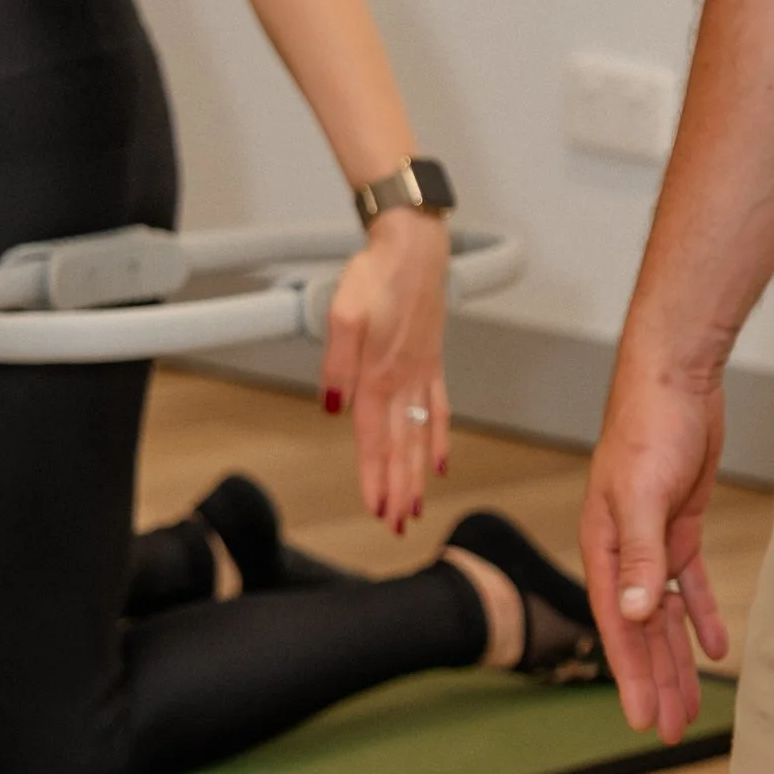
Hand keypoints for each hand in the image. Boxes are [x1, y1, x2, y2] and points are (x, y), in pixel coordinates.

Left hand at [321, 211, 451, 529]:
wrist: (414, 248)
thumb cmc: (376, 275)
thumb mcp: (343, 313)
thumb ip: (337, 363)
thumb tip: (333, 407)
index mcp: (381, 374)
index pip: (376, 438)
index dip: (375, 476)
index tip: (376, 508)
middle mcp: (405, 381)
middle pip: (402, 447)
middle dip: (399, 489)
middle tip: (397, 525)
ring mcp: (423, 375)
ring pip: (422, 436)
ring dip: (417, 475)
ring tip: (416, 507)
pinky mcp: (432, 363)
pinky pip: (440, 410)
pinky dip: (440, 439)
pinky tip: (441, 461)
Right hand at [581, 354, 730, 740]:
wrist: (676, 378)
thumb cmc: (649, 428)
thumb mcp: (642, 495)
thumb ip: (640, 556)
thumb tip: (638, 615)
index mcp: (604, 550)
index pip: (619, 628)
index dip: (630, 677)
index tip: (642, 721)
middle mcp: (624, 553)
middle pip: (642, 632)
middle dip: (655, 682)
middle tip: (669, 732)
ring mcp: (653, 540)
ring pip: (665, 616)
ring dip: (677, 659)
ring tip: (688, 707)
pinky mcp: (681, 525)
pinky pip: (689, 583)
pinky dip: (700, 615)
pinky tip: (713, 648)